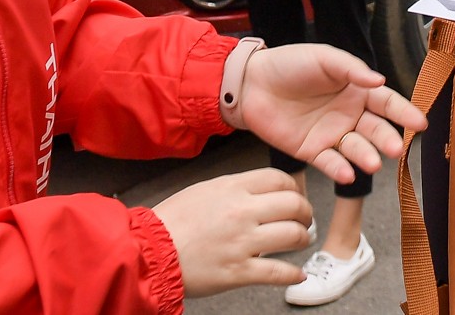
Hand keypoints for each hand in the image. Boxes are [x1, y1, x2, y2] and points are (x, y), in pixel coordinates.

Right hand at [152, 170, 310, 295]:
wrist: (149, 250)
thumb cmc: (172, 220)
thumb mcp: (203, 190)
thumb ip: (233, 189)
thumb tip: (258, 192)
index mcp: (231, 187)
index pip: (279, 179)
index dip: (295, 189)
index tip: (296, 198)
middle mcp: (241, 211)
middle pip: (294, 205)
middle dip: (305, 213)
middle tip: (304, 221)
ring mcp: (243, 242)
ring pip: (293, 236)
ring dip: (302, 240)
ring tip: (299, 243)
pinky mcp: (239, 271)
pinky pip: (279, 272)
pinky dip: (293, 274)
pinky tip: (298, 274)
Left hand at [236, 45, 428, 183]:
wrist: (252, 82)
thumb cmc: (288, 64)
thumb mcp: (323, 58)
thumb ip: (351, 69)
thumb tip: (379, 80)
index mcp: (356, 90)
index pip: (386, 103)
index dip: (404, 112)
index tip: (420, 123)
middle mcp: (349, 115)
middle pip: (375, 130)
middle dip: (387, 140)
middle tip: (394, 148)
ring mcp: (332, 134)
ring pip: (356, 149)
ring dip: (366, 157)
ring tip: (372, 163)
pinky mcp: (312, 151)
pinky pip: (330, 163)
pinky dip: (340, 170)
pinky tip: (346, 173)